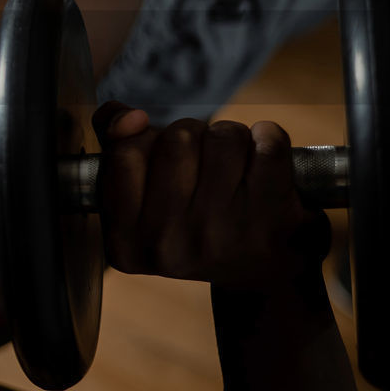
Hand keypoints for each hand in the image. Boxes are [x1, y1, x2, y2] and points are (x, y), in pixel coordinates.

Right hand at [91, 102, 329, 292]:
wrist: (259, 273)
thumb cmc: (191, 223)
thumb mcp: (141, 199)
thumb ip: (116, 144)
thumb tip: (130, 117)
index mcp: (127, 243)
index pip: (124, 156)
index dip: (145, 138)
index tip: (159, 151)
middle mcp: (170, 245)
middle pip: (175, 140)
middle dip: (191, 133)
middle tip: (200, 158)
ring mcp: (222, 235)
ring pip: (221, 137)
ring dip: (228, 135)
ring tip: (231, 159)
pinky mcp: (273, 222)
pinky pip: (268, 146)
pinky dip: (268, 136)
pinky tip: (263, 152)